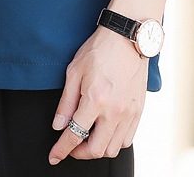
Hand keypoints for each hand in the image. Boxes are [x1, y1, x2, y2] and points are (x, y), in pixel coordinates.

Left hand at [48, 26, 147, 164]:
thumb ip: (66, 102)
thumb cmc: (99, 50)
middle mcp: (114, 111)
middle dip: (79, 153)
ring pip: (113, 149)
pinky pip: (127, 139)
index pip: (74, 135)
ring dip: (98, 149)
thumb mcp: (74, 71)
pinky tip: (105, 131)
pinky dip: (114, 142)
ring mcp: (129, 113)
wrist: (127, 38)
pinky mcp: (139, 111)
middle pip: (96, 150)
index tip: (54, 156)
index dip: (62, 149)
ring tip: (88, 137)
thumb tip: (59, 125)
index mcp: (95, 100)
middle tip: (71, 146)